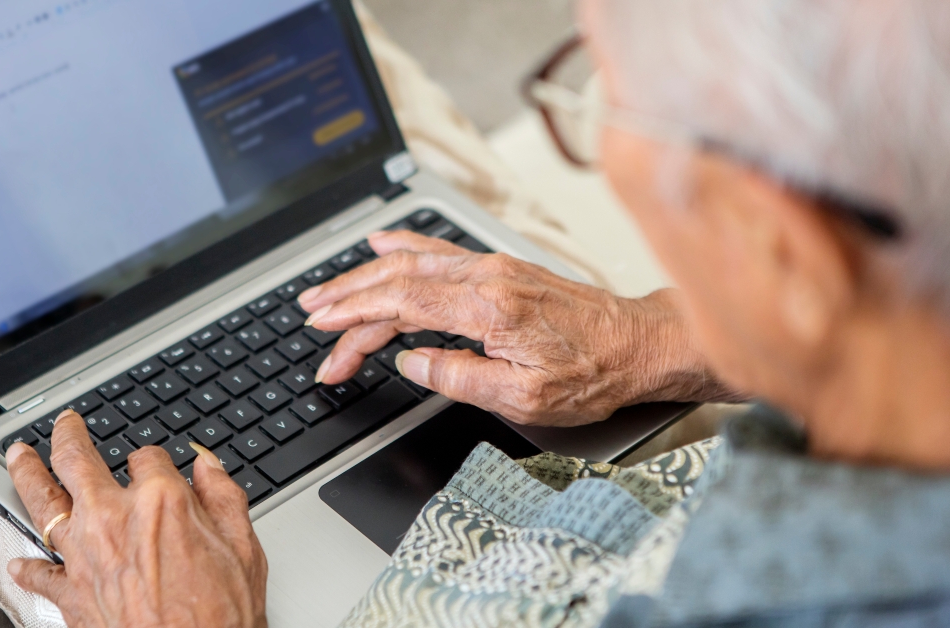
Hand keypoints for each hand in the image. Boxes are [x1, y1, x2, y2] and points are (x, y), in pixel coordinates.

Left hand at [5, 411, 266, 627]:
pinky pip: (38, 575)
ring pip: (42, 502)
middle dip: (69, 436)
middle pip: (76, 460)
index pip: (147, 457)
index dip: (155, 459)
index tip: (159, 466)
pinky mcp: (70, 596)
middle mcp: (114, 520)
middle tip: (66, 425)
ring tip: (19, 456)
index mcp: (161, 501)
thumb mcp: (244, 547)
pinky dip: (26, 568)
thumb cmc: (221, 618)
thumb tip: (209, 466)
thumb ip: (224, 497)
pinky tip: (20, 562)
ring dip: (26, 473)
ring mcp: (85, 557)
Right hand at [300, 231, 736, 425]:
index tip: (323, 331)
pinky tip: (382, 243)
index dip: (355, 316)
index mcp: (487, 310)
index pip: (401, 305)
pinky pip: (441, 250)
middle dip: (347, 299)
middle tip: (311, 317)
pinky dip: (405, 246)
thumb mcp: (524, 396)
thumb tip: (410, 362)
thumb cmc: (592, 373)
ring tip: (327, 290)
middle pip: (398, 281)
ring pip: (414, 263)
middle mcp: (486, 278)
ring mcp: (493, 268)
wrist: (639, 344)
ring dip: (365, 276)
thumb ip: (458, 378)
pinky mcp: (501, 269)